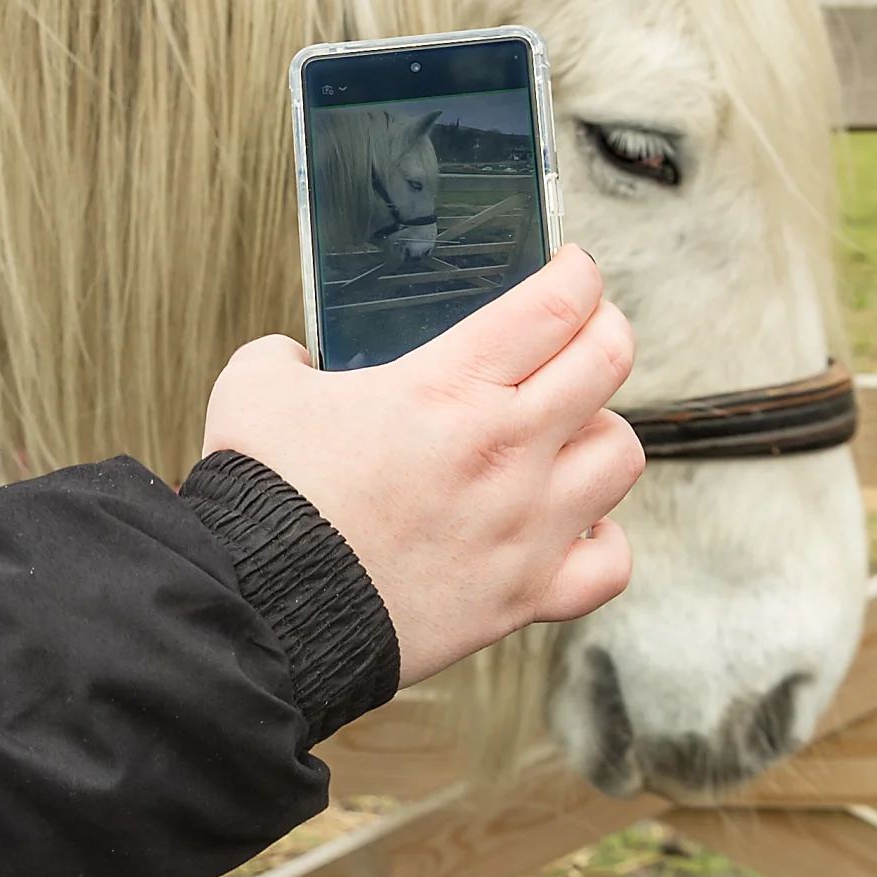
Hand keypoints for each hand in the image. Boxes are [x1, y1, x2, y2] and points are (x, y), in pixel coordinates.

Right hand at [201, 248, 643, 686]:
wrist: (265, 606)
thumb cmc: (265, 497)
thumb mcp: (256, 386)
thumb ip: (286, 356)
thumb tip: (298, 361)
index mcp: (448, 386)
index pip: (555, 305)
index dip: (576, 274)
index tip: (572, 270)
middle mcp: (505, 450)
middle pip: (607, 362)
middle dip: (604, 328)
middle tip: (584, 327)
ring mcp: (525, 526)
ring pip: (621, 454)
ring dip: (599, 430)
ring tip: (568, 428)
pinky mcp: (525, 595)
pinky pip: (610, 562)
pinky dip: (603, 538)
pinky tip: (575, 522)